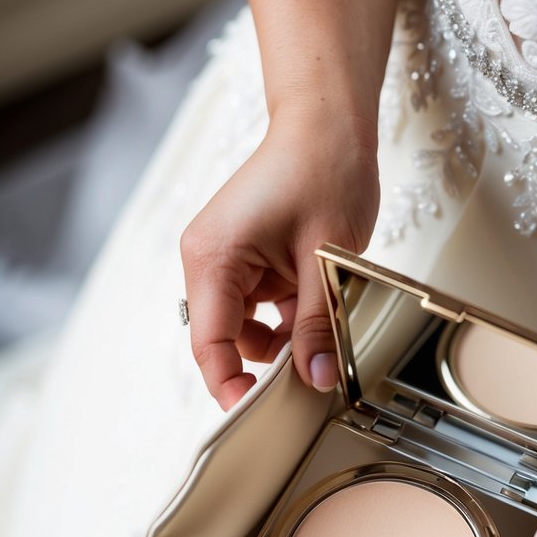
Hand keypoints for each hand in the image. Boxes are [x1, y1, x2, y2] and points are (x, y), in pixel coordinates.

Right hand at [180, 108, 378, 409]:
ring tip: (319, 318)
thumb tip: (316, 377)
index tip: (257, 412)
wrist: (328, 124)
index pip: (210, 343)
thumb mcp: (327, 260)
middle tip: (312, 365)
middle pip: (225, 338)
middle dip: (267, 358)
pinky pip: (260, 306)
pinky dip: (286, 314)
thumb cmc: (323, 169)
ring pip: (246, 326)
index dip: (230, 385)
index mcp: (213, 257)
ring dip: (281, 335)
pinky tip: (314, 301)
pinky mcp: (246, 257)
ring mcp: (226, 258)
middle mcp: (208, 259)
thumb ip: (317, 325)